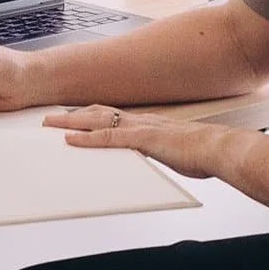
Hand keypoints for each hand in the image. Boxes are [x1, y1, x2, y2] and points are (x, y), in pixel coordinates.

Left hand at [42, 105, 230, 179]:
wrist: (219, 148)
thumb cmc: (203, 152)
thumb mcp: (175, 151)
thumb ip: (160, 151)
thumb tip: (156, 157)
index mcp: (148, 123)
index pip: (112, 114)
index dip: (89, 114)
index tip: (72, 116)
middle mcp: (141, 120)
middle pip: (99, 112)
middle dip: (72, 115)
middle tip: (50, 118)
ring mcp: (140, 128)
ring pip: (98, 121)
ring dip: (71, 122)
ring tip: (50, 125)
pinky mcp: (142, 140)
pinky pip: (108, 137)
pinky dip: (87, 138)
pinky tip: (70, 140)